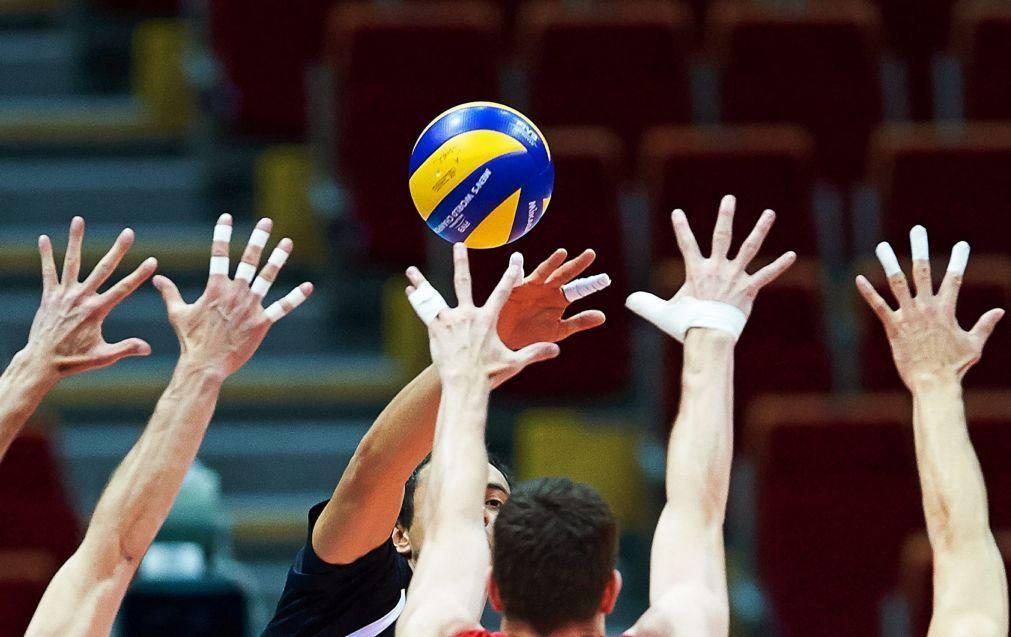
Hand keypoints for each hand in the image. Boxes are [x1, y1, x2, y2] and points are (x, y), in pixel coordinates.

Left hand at [24, 217, 156, 380]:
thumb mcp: (103, 357)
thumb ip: (126, 348)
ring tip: (79, 220)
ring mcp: (63, 295)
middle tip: (129, 232)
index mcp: (96, 311)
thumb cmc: (74, 361)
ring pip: (72, 262)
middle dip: (118, 250)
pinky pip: (48, 272)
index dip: (139, 274)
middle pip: (103, 269)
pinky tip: (44, 238)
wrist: (41, 362)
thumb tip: (148, 348)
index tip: (152, 261)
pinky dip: (46, 255)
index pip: (123, 289)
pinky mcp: (49, 297)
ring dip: (76, 240)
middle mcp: (80, 298)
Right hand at [153, 214, 313, 378]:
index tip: (226, 216)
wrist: (205, 364)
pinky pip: (282, 308)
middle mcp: (234, 293)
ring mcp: (250, 307)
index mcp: (215, 288)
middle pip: (248, 260)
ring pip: (267, 277)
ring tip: (287, 242)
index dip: (221, 234)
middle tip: (267, 222)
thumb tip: (156, 277)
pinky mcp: (262, 322)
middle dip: (258, 239)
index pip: (218, 255)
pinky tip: (308, 286)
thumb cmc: (191, 341)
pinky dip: (296, 297)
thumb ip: (170, 293)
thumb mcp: (178, 314)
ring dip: (278, 259)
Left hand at [406, 244, 558, 386]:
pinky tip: (409, 291)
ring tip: (411, 270)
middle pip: (463, 282)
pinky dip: (416, 300)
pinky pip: (424, 311)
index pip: (503, 291)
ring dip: (423, 282)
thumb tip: (556, 348)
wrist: (464, 384)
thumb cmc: (489, 374)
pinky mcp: (435, 329)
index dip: (511, 274)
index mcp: (487, 319)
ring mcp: (449, 320)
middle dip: (461, 262)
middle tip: (459, 245)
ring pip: (434, 295)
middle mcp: (467, 314)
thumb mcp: (514, 362)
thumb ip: (534, 353)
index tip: (516, 259)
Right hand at [497, 248, 607, 348]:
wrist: (510, 341)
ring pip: (544, 272)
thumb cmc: (533, 335)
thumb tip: (602, 316)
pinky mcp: (515, 288)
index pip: (579, 289)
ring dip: (552, 263)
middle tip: (591, 254)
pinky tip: (517, 259)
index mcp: (560, 299)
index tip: (605, 279)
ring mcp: (532, 286)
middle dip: (577, 265)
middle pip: (565, 275)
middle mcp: (548, 289)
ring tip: (563, 253)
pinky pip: (517, 277)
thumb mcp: (559, 330)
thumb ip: (579, 322)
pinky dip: (516, 267)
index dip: (592, 284)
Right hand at [626, 195, 795, 339]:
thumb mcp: (662, 312)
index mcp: (696, 271)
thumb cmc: (685, 324)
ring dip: (760, 230)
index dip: (681, 227)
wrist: (708, 335)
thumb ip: (645, 304)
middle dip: (725, 216)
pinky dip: (779, 265)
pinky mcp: (748, 289)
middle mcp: (717, 269)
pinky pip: (766, 275)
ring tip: (769, 213)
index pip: (686, 244)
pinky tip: (791, 254)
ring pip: (749, 248)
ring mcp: (734, 277)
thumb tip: (628, 300)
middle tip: (729, 199)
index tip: (677, 213)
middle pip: (722, 236)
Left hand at [856, 226, 1003, 389]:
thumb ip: (985, 325)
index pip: (954, 278)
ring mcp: (909, 315)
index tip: (962, 244)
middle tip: (917, 230)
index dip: (958, 260)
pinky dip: (868, 292)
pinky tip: (859, 278)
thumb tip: (1000, 311)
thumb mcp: (974, 344)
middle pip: (923, 271)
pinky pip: (878, 306)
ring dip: (889, 263)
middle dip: (920, 248)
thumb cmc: (954, 367)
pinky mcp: (893, 327)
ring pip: (897, 282)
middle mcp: (927, 307)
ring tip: (881, 246)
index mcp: (946, 309)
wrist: (934, 382)